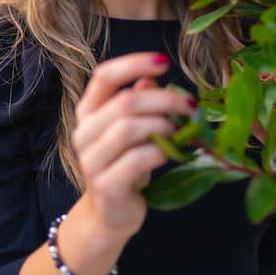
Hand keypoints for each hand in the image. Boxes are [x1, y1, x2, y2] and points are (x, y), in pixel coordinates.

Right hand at [73, 52, 195, 238]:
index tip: (164, 61)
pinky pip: (137, 159)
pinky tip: (174, 151)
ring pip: (129, 127)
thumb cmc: (125, 162)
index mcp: (88, 111)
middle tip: (191, 104)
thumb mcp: (133, 128)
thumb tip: (152, 79)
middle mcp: (84, 132)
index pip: (105, 75)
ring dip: (164, 125)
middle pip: (125, 101)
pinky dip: (161, 151)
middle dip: (165, 99)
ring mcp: (91, 160)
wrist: (111, 213)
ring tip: (183, 130)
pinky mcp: (106, 186)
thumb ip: (138, 101)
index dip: (134, 63)